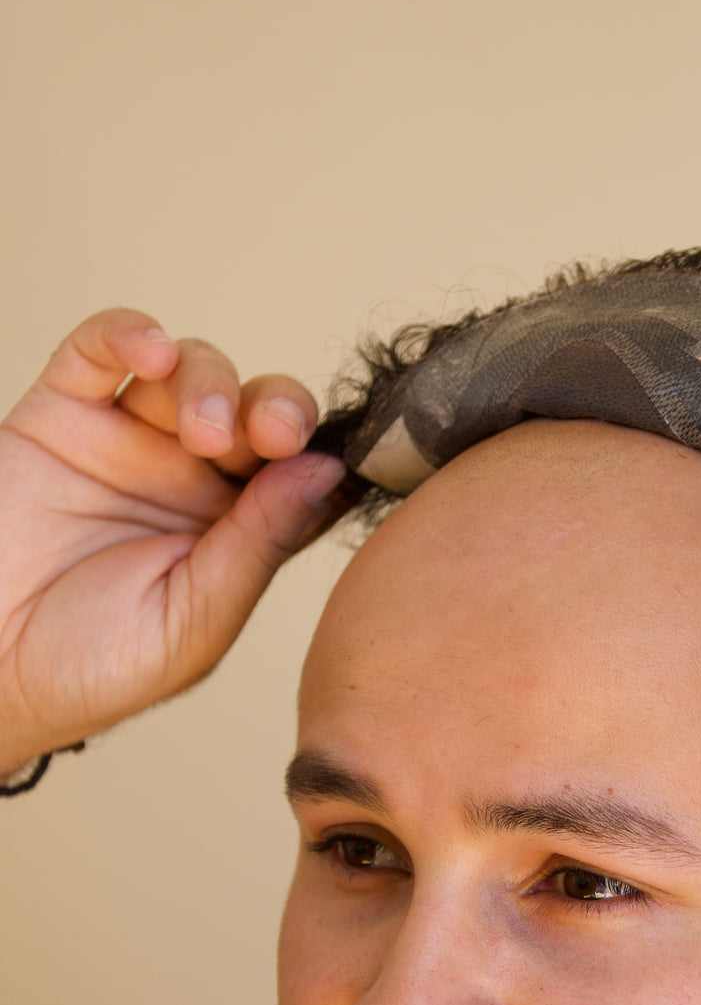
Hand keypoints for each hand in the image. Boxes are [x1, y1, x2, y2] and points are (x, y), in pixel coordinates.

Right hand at [0, 308, 346, 773]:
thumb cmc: (89, 671)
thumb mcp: (195, 622)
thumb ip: (258, 545)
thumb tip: (327, 471)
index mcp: (235, 536)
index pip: (300, 473)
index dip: (323, 451)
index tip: (336, 455)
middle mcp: (190, 482)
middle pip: (257, 411)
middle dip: (277, 409)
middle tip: (270, 435)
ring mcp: (127, 444)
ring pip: (191, 372)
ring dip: (211, 382)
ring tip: (201, 430)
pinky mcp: (61, 416)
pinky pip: (99, 351)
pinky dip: (131, 333)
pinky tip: (151, 353)